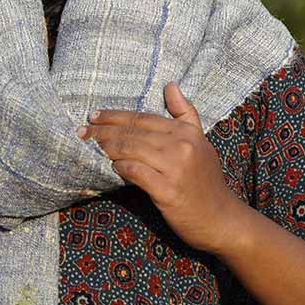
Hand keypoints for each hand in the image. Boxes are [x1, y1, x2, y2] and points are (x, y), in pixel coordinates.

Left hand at [76, 81, 245, 254]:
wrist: (222, 219)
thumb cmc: (207, 182)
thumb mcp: (202, 141)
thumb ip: (185, 113)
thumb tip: (171, 85)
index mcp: (186, 132)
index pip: (143, 118)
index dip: (116, 116)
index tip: (95, 116)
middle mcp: (181, 146)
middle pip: (133, 133)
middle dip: (103, 130)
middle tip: (82, 131)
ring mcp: (175, 168)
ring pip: (130, 150)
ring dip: (106, 147)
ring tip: (89, 145)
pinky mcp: (167, 191)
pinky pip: (135, 172)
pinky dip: (119, 167)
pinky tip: (109, 166)